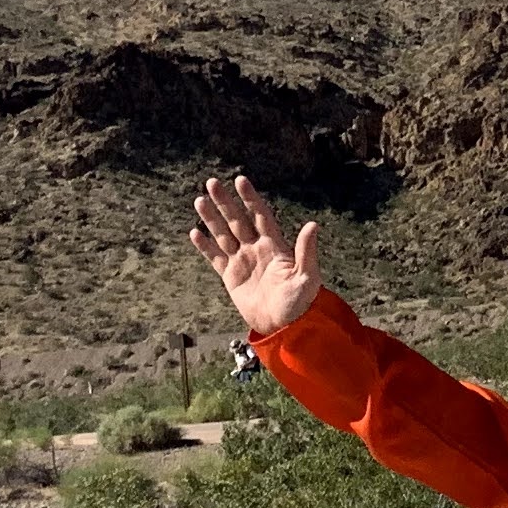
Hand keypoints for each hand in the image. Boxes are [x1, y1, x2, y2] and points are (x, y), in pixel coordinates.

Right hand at [188, 175, 323, 334]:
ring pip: (223, 235)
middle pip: (237, 220)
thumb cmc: (301, 303)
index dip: (250, 198)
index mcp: (275, 246)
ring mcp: (243, 261)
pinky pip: (215, 258)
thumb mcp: (307, 276)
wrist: (285, 326)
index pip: (260, 215)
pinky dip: (205, 246)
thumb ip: (306, 251)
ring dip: (211, 218)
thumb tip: (313, 225)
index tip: (240, 181)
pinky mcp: (231, 277)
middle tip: (212, 182)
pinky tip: (194, 233)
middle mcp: (257, 249)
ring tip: (199, 200)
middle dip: (225, 202)